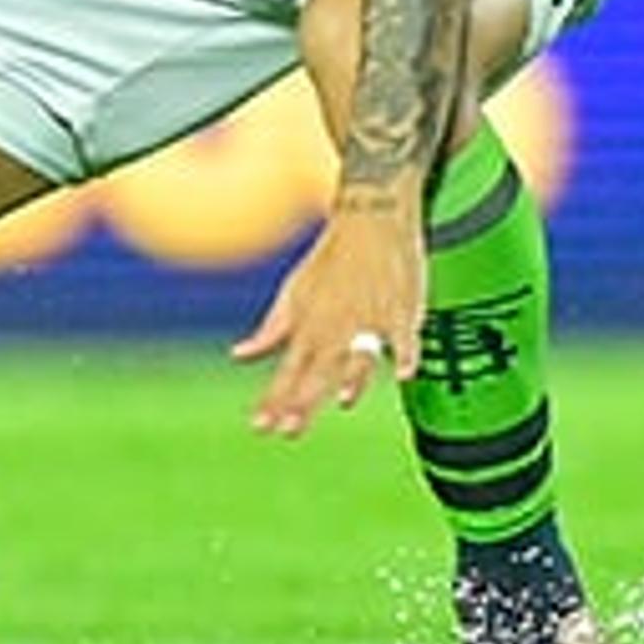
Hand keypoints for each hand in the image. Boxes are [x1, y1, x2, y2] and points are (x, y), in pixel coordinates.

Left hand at [230, 207, 423, 436]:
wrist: (370, 214)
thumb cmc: (330, 258)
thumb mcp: (293, 292)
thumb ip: (271, 329)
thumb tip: (238, 355)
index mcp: (310, 324)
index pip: (289, 369)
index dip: (275, 398)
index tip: (261, 426)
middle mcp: (336, 325)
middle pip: (320, 370)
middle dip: (304, 400)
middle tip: (290, 430)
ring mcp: (369, 317)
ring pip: (360, 353)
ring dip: (353, 377)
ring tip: (344, 402)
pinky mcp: (401, 307)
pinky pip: (404, 334)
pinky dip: (405, 352)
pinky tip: (405, 372)